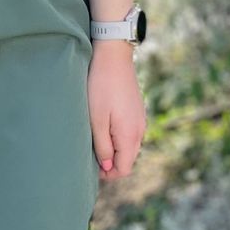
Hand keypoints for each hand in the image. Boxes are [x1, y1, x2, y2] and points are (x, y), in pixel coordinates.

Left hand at [88, 42, 145, 180]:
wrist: (114, 56)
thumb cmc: (101, 87)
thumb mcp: (96, 120)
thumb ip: (102, 146)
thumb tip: (107, 167)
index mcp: (130, 135)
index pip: (124, 168)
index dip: (107, 174)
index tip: (91, 167)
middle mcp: (140, 130)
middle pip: (128, 159)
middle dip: (110, 162)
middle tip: (90, 153)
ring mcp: (140, 119)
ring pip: (129, 146)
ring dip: (114, 149)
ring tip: (95, 137)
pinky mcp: (137, 110)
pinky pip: (129, 132)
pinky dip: (118, 136)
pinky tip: (104, 125)